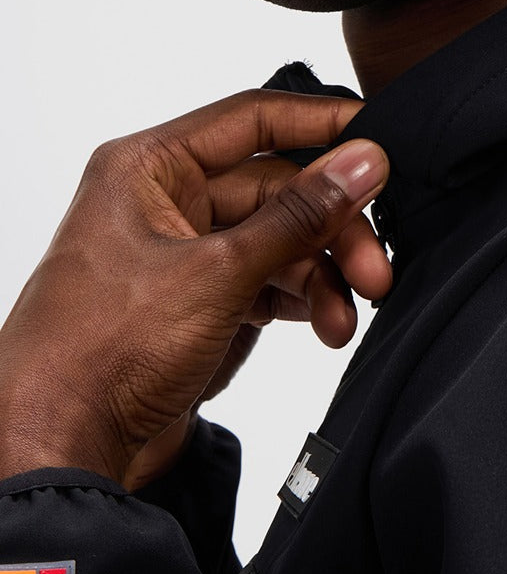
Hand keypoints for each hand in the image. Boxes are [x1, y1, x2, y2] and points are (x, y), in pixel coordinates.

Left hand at [0, 89, 389, 485]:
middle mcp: (166, 202)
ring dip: (321, 274)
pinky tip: (326, 324)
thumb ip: (299, 215)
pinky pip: (268, 282)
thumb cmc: (96, 354)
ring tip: (345, 315)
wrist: (60, 453)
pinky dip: (302, 301)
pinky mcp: (199, 304)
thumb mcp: (217, 273)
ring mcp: (184, 255)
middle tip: (373, 263)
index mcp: (150, 167)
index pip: (253, 120)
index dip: (321, 124)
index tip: (379, 135)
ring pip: (280, 240)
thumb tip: (361, 161)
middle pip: (278, 188)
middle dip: (332, 227)